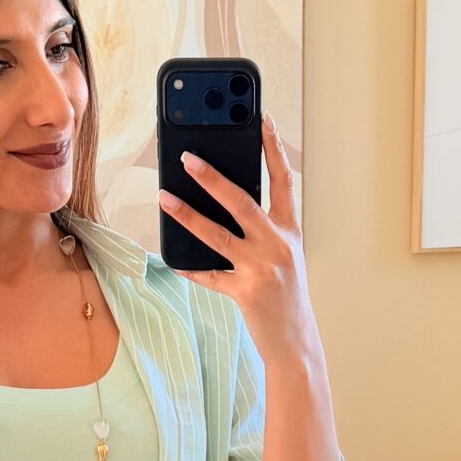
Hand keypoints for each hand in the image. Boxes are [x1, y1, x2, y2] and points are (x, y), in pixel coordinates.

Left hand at [156, 110, 312, 359]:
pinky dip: (190, 267)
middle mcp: (277, 245)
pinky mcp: (244, 292)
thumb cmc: (286, 295)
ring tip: (164, 196)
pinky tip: (172, 259)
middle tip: (188, 157)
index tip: (262, 119)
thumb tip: (223, 201)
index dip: (273, 148)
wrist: (296, 341)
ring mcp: (260, 269)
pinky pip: (209, 275)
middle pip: (242, 202)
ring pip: (217, 235)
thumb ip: (262, 230)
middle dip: (213, 177)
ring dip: (187, 214)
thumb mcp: (283, 255)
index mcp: (290, 231)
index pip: (283, 180)